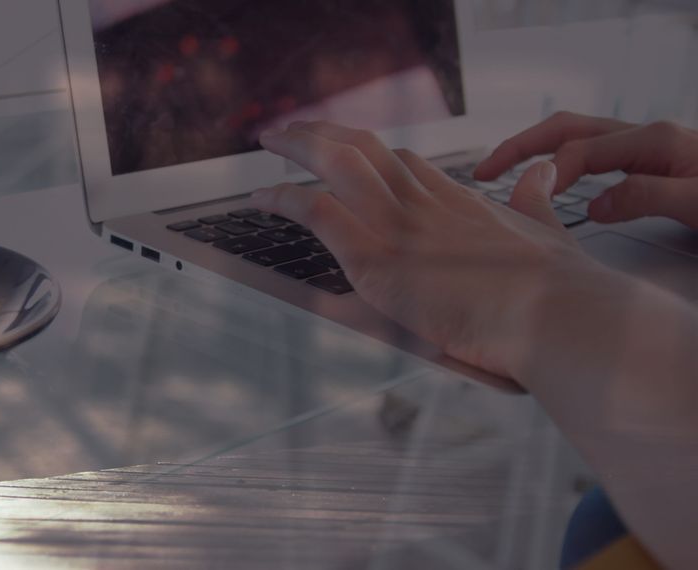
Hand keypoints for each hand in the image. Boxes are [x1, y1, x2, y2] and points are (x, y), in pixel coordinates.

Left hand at [251, 122, 616, 379]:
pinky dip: (285, 198)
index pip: (405, 163)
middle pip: (366, 147)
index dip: (370, 153)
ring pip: (337, 163)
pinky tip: (264, 196)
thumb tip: (540, 170)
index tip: (349, 150)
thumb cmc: (559, 289)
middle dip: (326, 132)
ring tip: (271, 139)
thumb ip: (534, 197)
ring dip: (299, 146)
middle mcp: (424, 203)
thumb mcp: (548, 227)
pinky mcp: (377, 259)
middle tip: (295, 129)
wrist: (556, 316)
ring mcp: (398, 227)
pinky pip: (317, 211)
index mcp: (458, 200)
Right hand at [475, 112, 697, 228]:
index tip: (525, 202)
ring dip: (536, 151)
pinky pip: (594, 155)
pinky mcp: (652, 162)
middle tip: (483, 170)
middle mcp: (647, 137)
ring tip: (502, 172)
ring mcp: (649, 147)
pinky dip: (561, 164)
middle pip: (569, 129)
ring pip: (578, 138)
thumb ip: (646, 199)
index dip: (548, 175)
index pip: (581, 153)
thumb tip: (596, 205)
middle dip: (521, 146)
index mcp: (655, 141)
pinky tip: (553, 185)